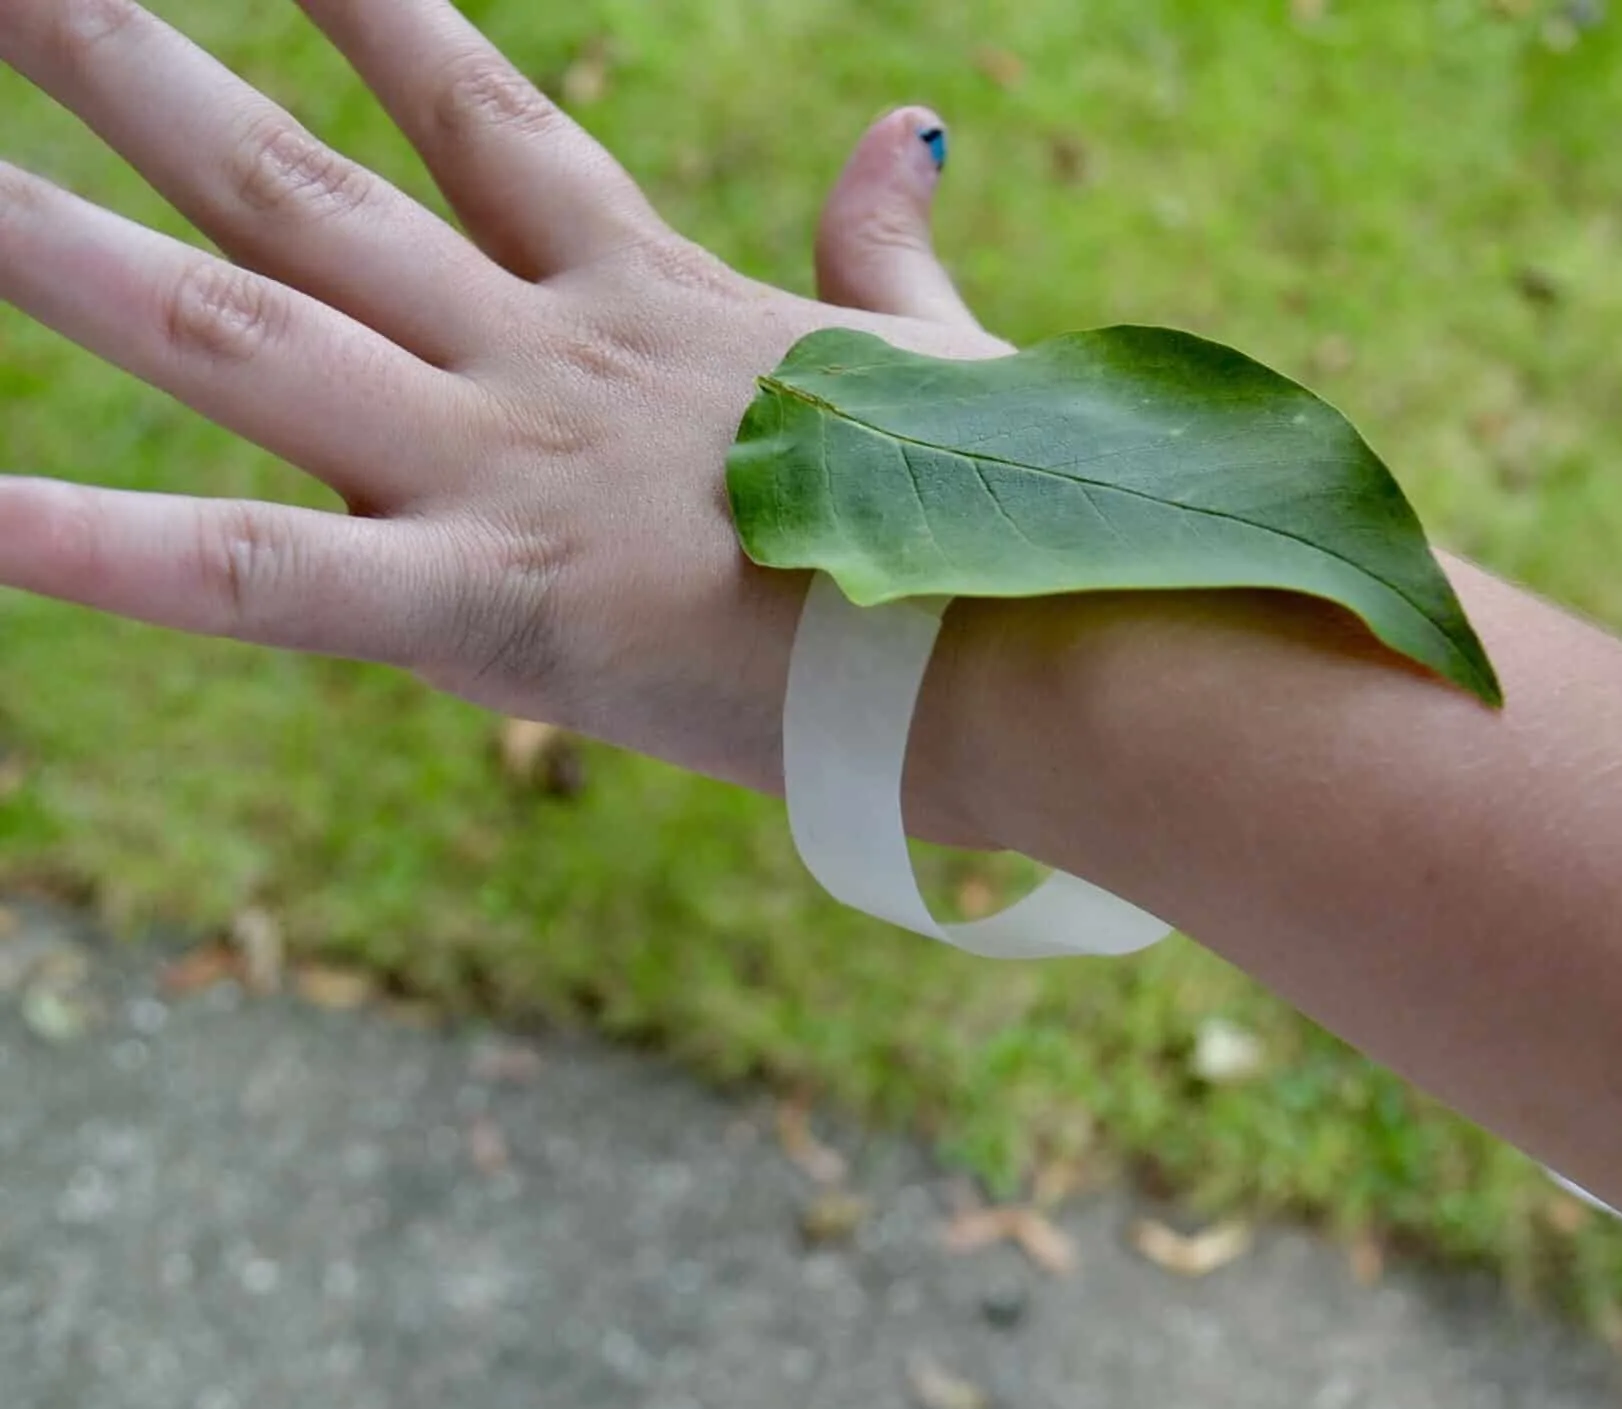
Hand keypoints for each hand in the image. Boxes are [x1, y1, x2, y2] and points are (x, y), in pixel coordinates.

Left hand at [0, 0, 1000, 809]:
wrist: (1041, 649)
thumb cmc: (1002, 516)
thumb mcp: (926, 359)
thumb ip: (881, 246)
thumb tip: (907, 126)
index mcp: (647, 302)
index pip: (481, 110)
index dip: (371, 4)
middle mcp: (543, 360)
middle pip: (295, 184)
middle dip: (131, 63)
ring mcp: (507, 472)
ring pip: (235, 335)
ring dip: (51, 240)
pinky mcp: (496, 611)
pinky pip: (271, 579)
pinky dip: (108, 555)